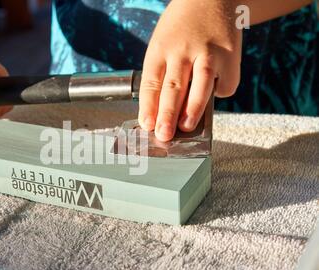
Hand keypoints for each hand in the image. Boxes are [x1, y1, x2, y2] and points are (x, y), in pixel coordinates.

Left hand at [139, 0, 241, 140]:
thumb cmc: (182, 27)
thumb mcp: (163, 43)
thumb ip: (162, 74)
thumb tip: (163, 112)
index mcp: (160, 48)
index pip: (151, 82)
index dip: (148, 107)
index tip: (146, 125)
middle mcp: (182, 50)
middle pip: (172, 88)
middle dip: (167, 115)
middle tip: (164, 135)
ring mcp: (207, 52)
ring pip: (199, 87)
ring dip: (192, 111)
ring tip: (186, 127)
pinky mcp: (230, 56)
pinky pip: (225, 84)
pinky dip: (220, 94)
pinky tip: (213, 94)